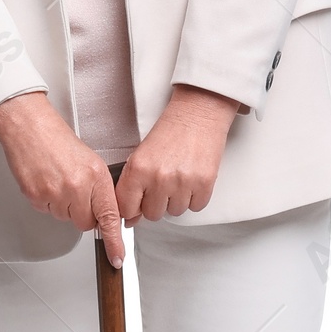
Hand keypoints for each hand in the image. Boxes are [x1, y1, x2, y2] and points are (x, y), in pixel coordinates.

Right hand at [0, 91, 125, 266]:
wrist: (30, 128)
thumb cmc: (58, 140)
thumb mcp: (91, 161)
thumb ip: (100, 189)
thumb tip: (104, 212)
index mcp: (96, 177)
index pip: (109, 217)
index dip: (113, 241)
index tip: (117, 257)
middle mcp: (77, 188)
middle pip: (84, 223)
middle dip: (82, 213)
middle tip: (75, 191)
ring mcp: (55, 194)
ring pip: (64, 218)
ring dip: (63, 205)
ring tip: (58, 179)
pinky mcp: (36, 197)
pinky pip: (46, 211)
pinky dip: (47, 201)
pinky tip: (46, 181)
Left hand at [114, 86, 238, 221]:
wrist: (197, 114)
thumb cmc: (170, 132)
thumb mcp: (141, 155)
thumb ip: (132, 186)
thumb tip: (130, 217)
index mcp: (138, 169)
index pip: (127, 208)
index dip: (132, 209)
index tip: (136, 205)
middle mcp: (159, 177)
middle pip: (152, 214)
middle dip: (156, 203)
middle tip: (162, 183)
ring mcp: (182, 182)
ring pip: (175, 212)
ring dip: (176, 200)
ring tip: (178, 177)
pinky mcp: (204, 184)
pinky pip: (196, 207)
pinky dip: (194, 197)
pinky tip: (191, 179)